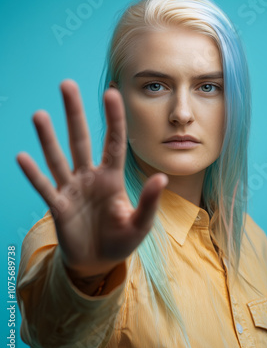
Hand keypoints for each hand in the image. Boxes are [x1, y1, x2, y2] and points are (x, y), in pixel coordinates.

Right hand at [16, 79, 167, 278]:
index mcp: (112, 177)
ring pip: (59, 159)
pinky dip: (34, 174)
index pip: (114, 142)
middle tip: (67, 84)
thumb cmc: (121, 240)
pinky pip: (44, 187)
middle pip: (81, 139)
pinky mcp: (58, 207)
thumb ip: (149, 202)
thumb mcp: (140, 224)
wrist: (98, 263)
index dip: (114, 118)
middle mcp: (90, 177)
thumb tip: (162, 178)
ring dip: (48, 139)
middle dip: (75, 113)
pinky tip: (22, 157)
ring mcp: (72, 189)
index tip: (112, 92)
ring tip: (39, 114)